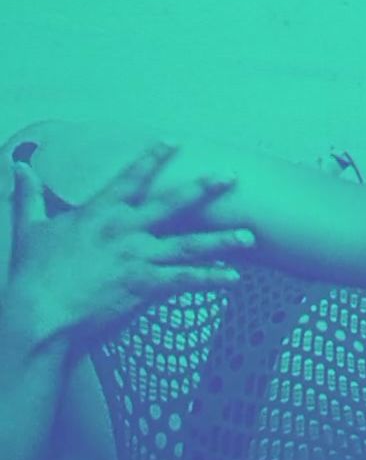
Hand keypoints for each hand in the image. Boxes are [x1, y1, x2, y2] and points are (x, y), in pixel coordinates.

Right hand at [6, 142, 255, 343]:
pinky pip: (186, 280)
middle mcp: (124, 230)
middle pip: (174, 203)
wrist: (38, 319)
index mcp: (98, 214)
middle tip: (233, 176)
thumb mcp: (28, 230)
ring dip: (222, 240)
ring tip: (249, 236)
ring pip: (190, 244)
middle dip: (206, 188)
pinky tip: (233, 278)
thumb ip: (29, 196)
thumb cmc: (32, 278)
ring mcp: (138, 257)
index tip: (173, 141)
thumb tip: (19, 166)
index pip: (130, 177)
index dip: (152, 157)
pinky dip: (211, 278)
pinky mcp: (145, 285)